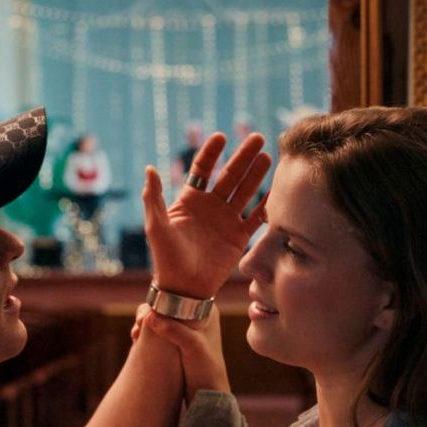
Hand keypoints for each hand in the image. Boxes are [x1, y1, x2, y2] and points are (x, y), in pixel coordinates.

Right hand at [131, 304, 230, 402]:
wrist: (209, 396)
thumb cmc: (206, 371)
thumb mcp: (192, 348)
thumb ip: (173, 330)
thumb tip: (149, 315)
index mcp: (206, 310)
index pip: (178, 294)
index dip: (159, 299)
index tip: (145, 314)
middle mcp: (198, 316)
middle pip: (167, 305)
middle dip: (149, 313)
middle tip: (138, 326)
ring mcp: (188, 329)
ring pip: (161, 318)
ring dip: (146, 324)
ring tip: (136, 335)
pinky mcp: (179, 343)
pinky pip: (159, 331)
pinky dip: (147, 334)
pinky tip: (137, 341)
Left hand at [143, 133, 271, 298]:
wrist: (184, 288)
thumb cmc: (165, 258)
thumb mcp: (155, 226)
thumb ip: (153, 198)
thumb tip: (149, 169)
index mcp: (191, 200)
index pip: (203, 169)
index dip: (212, 152)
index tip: (220, 137)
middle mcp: (211, 207)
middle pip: (230, 176)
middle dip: (243, 157)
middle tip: (257, 139)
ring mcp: (227, 221)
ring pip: (245, 192)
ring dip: (256, 175)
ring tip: (268, 158)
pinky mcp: (239, 238)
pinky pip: (256, 218)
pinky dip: (266, 206)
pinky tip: (277, 191)